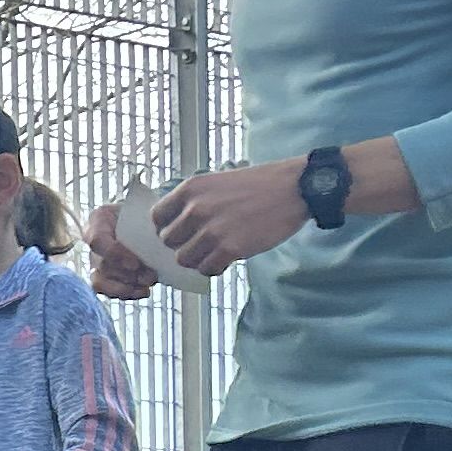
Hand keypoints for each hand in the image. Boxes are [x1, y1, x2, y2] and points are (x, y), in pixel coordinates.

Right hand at [84, 199, 159, 303]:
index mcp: (99, 219)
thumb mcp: (144, 208)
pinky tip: (143, 291)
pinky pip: (106, 291)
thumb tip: (159, 235)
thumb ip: (146, 218)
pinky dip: (126, 293)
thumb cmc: (143, 213)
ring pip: (100, 281)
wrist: (143, 221)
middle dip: (128, 275)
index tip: (136, 264)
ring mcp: (95, 260)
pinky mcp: (102, 275)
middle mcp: (93, 241)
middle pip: (102, 264)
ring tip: (148, 284)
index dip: (115, 255)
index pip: (97, 240)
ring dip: (127, 286)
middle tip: (151, 276)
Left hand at [149, 160, 310, 276]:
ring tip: (213, 252)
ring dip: (197, 259)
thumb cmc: (257, 185)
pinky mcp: (230, 248)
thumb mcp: (217, 182)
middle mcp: (196, 209)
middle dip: (182, 245)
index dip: (166, 228)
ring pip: (184, 258)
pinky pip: (207, 269)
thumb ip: (194, 202)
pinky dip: (214, 268)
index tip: (180, 232)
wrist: (294, 188)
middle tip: (200, 244)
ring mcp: (212, 230)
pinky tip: (226, 259)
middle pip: (168, 241)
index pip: (157, 217)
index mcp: (190, 189)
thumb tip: (177, 227)